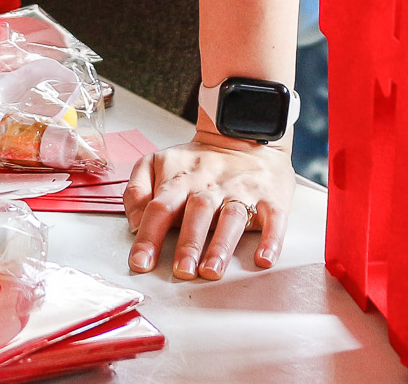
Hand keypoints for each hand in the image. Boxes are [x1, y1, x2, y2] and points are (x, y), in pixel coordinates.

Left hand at [123, 133, 294, 279]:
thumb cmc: (197, 161)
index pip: (160, 208)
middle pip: (197, 213)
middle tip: (182, 271)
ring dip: (221, 245)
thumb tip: (134, 223)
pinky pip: (273, 218)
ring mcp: (241, 192)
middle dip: (189, 243)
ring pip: (232, 217)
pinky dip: (271, 239)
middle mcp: (209, 187)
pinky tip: (264, 259)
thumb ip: (137, 190)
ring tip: (212, 270)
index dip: (149, 236)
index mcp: (179, 181)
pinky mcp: (270, 198)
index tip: (140, 263)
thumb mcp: (157, 163)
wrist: (242, 136)